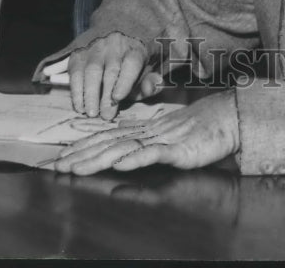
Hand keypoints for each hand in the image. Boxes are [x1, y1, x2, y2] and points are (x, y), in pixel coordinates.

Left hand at [53, 91, 239, 175]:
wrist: (227, 118)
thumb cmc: (199, 130)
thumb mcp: (167, 140)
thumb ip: (144, 146)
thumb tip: (119, 157)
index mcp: (144, 131)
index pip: (108, 139)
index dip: (84, 148)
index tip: (62, 157)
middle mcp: (148, 133)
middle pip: (109, 143)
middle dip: (81, 155)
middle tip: (57, 165)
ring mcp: (162, 140)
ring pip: (124, 148)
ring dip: (98, 158)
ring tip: (77, 167)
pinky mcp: (179, 149)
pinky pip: (154, 153)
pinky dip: (135, 158)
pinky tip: (119, 163)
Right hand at [68, 32, 162, 119]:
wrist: (118, 46)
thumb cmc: (135, 67)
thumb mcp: (147, 75)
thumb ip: (151, 84)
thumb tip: (152, 86)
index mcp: (136, 49)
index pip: (131, 63)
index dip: (124, 81)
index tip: (118, 98)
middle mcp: (115, 44)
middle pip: (110, 69)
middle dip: (106, 95)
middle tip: (105, 116)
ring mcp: (96, 47)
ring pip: (91, 70)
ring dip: (90, 94)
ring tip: (91, 113)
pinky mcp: (80, 53)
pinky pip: (75, 71)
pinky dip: (76, 90)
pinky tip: (80, 106)